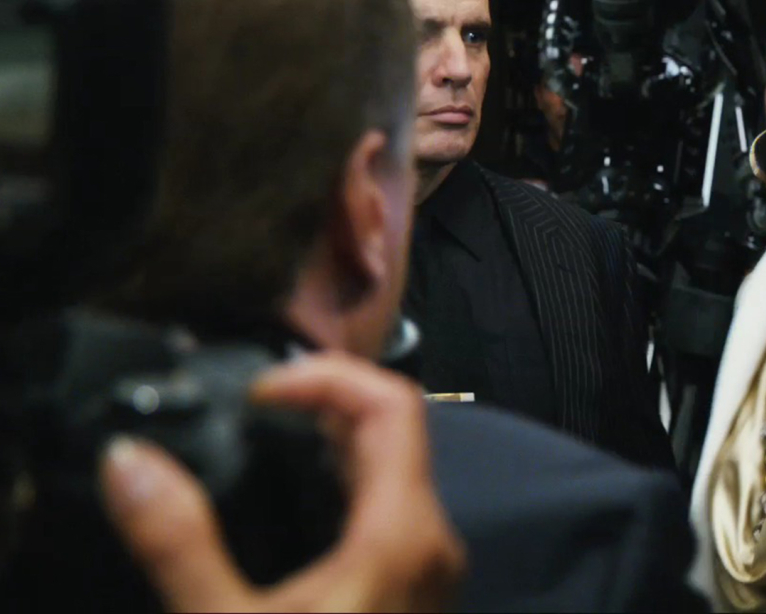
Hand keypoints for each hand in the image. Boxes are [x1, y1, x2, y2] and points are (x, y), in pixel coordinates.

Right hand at [99, 353, 465, 611]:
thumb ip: (179, 541)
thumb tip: (131, 460)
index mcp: (401, 533)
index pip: (392, 405)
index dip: (326, 377)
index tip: (259, 392)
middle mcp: (430, 542)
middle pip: (397, 431)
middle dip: (327, 402)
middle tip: (255, 407)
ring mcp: (429, 571)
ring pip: (398, 471)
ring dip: (339, 441)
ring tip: (269, 438)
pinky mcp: (414, 594)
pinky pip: (392, 509)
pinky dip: (349, 482)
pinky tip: (298, 502)